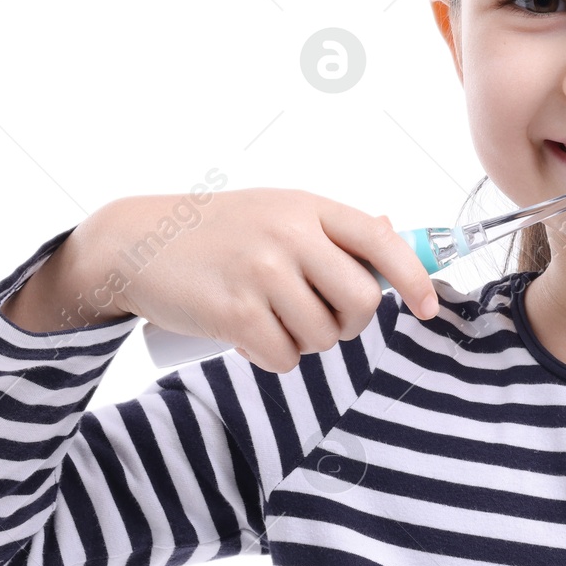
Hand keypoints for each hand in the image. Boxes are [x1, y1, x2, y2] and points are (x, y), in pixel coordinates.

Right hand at [89, 188, 438, 372]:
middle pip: (361, 302)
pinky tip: (246, 334)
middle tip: (321, 320)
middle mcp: (290, 235)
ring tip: (270, 319)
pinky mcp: (236, 312)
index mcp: (308, 208)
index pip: (381, 242)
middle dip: (349, 324)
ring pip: (323, 337)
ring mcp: (262, 273)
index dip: (413, 278)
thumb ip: (331, 228)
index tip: (427, 307)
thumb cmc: (216, 231)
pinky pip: (284, 358)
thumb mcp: (277, 211)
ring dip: (304, 342)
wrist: (137, 243)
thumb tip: (394, 233)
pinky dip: (270, 357)